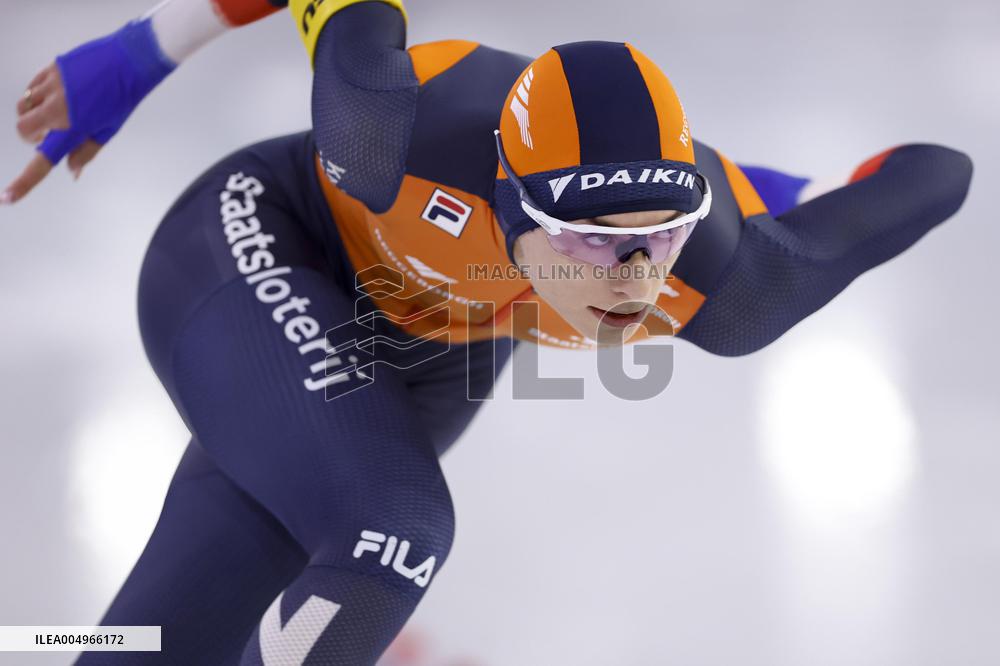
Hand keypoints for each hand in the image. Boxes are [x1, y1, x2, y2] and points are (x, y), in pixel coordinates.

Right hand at [3, 20, 175, 205]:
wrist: (129, 61)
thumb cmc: (122, 99)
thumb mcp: (107, 130)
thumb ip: (85, 151)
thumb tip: (71, 171)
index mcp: (73, 128)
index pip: (43, 160)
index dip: (24, 182)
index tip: (6, 198)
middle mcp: (56, 108)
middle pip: (22, 129)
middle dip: (30, 135)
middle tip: (47, 134)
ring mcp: (50, 86)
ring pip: (23, 107)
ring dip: (32, 115)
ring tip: (55, 112)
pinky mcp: (49, 69)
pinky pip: (31, 88)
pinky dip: (37, 96)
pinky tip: (57, 95)